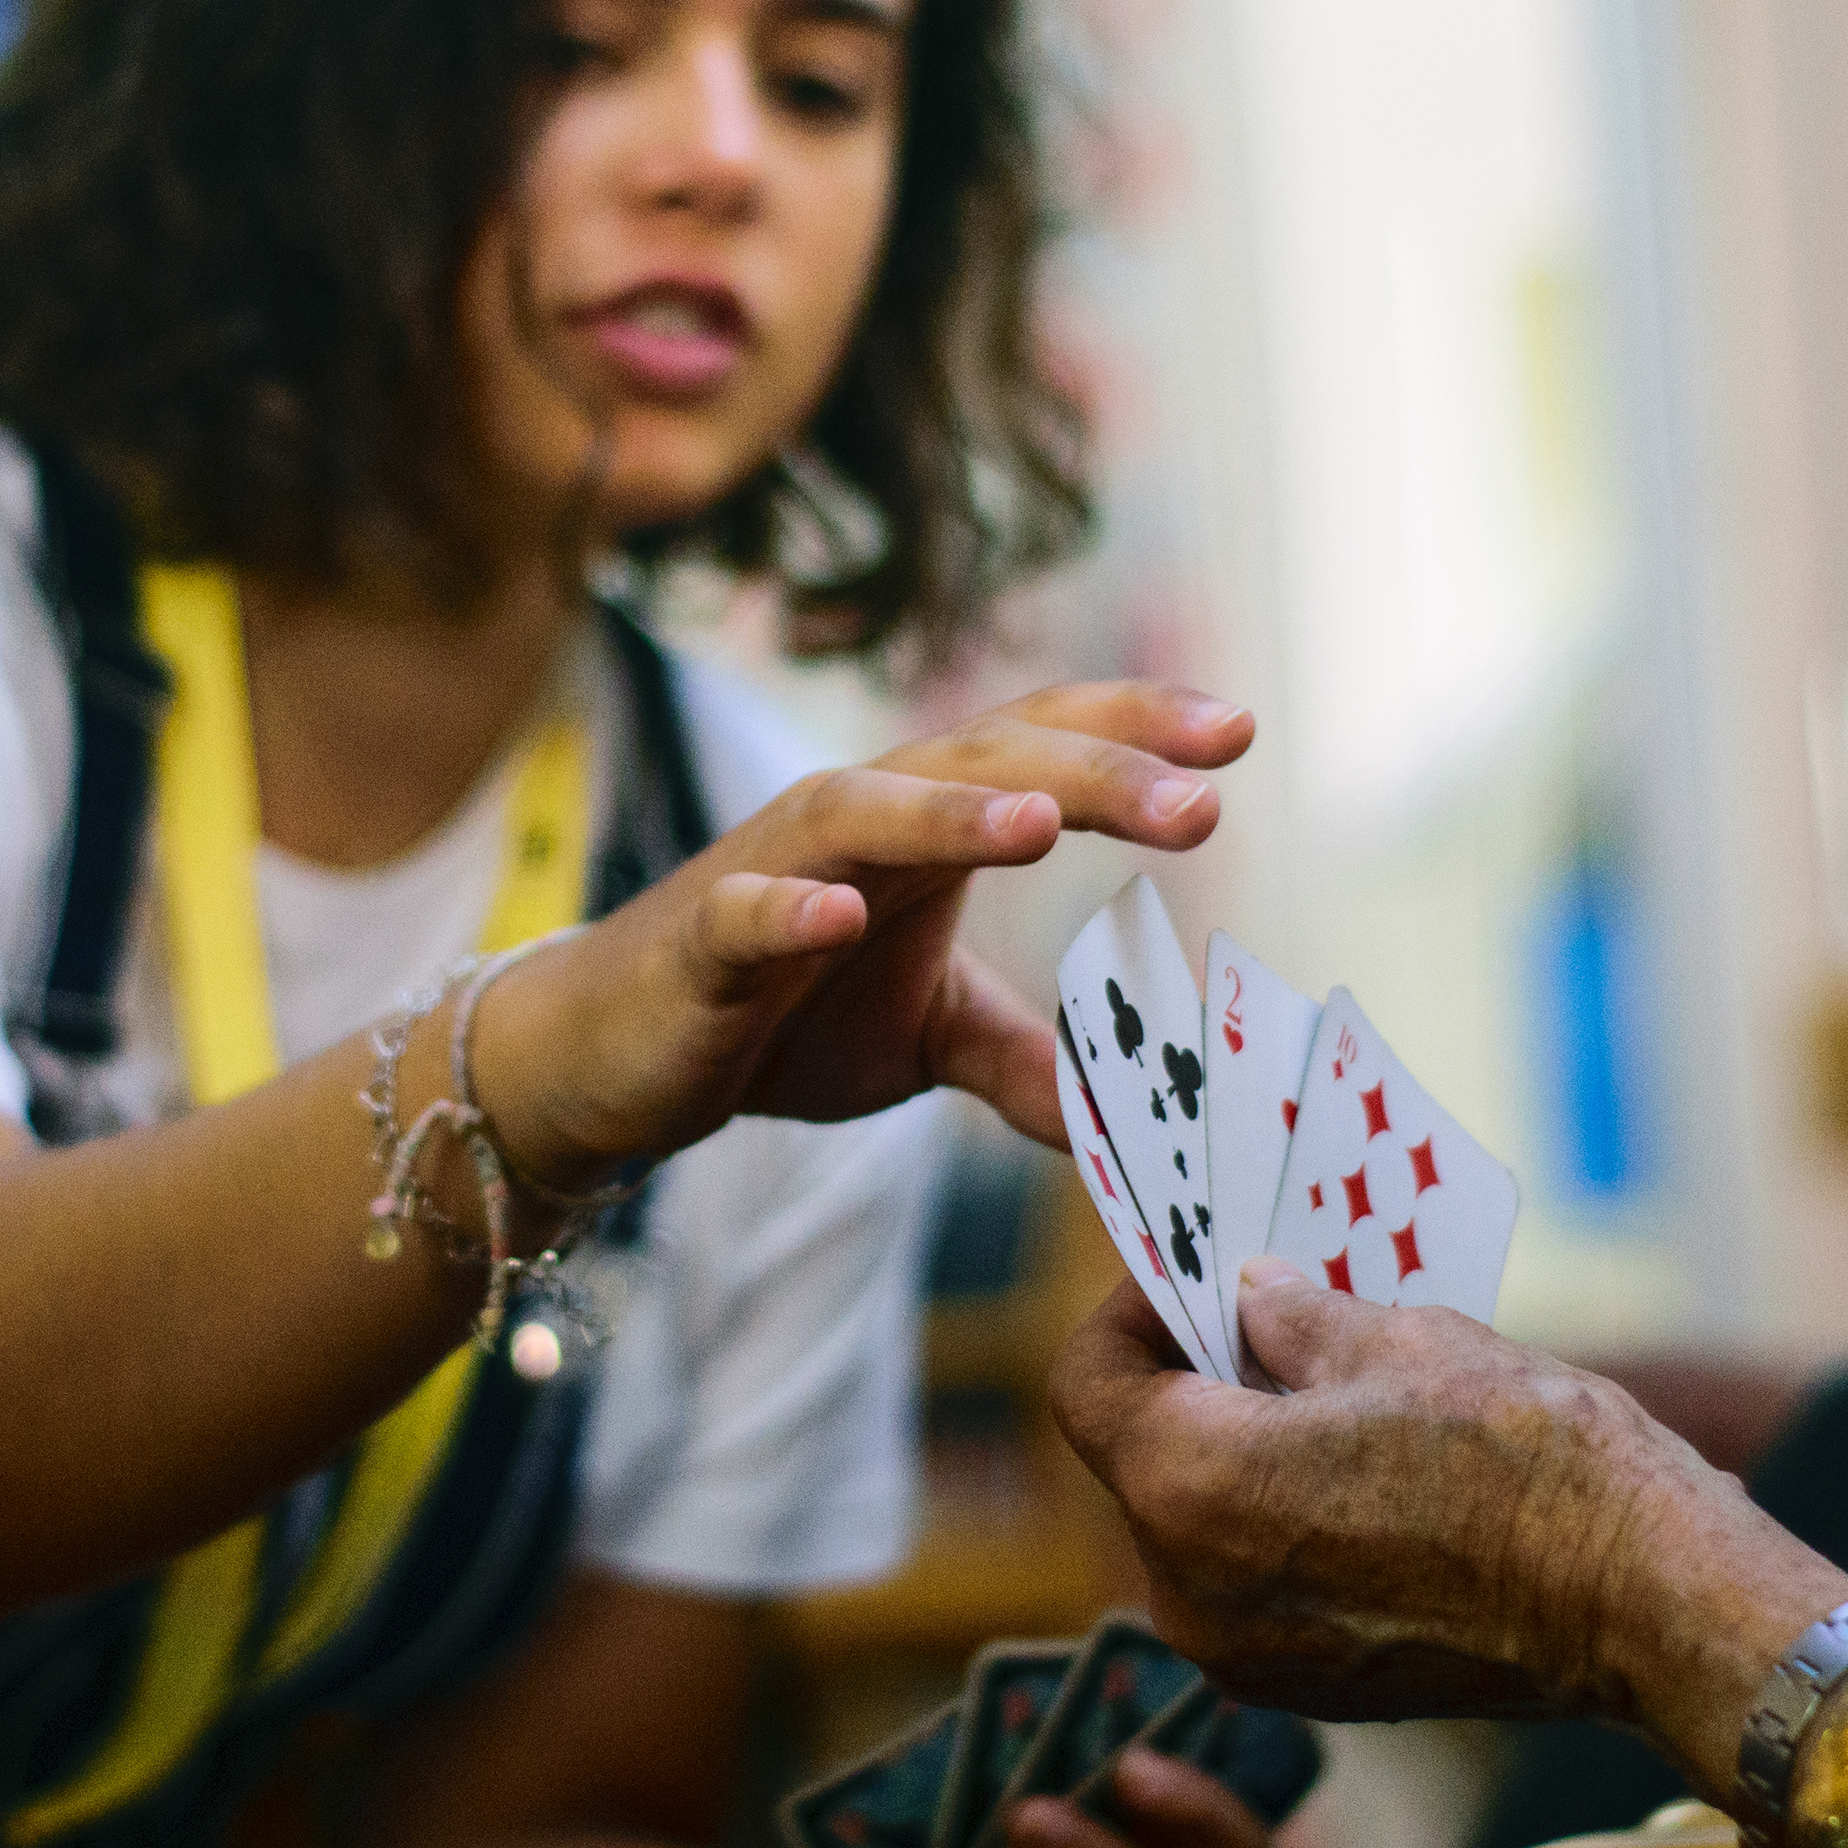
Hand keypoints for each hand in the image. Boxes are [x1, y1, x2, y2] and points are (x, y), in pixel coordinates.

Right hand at [472, 681, 1251, 1180]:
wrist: (611, 1057)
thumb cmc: (774, 1020)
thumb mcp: (929, 1041)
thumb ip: (1031, 1059)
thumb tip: (1138, 1117)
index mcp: (927, 827)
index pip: (1042, 750)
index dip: (1134, 731)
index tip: (1237, 734)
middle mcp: (859, 820)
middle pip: (985, 762)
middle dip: (1094, 773)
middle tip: (1200, 798)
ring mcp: (774, 870)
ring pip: (869, 811)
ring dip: (952, 812)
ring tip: (1039, 823)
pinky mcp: (701, 940)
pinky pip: (748, 912)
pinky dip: (792, 906)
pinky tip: (843, 916)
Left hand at [1050, 1267, 1847, 1762]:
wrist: (1648, 1602)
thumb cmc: (1524, 1454)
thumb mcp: (1397, 1339)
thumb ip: (1292, 1316)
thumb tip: (1249, 1297)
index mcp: (1188, 1488)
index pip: (1087, 1384)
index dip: (1129, 1315)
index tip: (1193, 1277)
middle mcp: (1189, 1592)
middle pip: (1140, 1458)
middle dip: (1193, 1382)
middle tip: (1270, 1320)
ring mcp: (1247, 1657)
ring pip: (1199, 1524)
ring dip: (1242, 1453)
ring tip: (1336, 1393)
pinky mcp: (1309, 1690)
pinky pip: (1256, 1584)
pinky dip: (1284, 1522)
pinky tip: (1369, 1475)